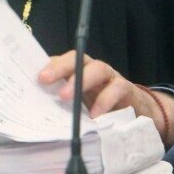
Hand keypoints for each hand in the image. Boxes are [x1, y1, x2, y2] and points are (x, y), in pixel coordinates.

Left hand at [38, 51, 173, 146]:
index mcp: (78, 72)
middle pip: (77, 58)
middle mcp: (93, 70)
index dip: (49, 65)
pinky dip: (105, 100)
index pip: (62, 61)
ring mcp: (110, 78)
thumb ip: (61, 106)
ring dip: (82, 80)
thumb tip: (36, 114)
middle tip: (45, 80)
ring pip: (98, 69)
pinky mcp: (127, 89)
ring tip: (66, 97)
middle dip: (60, 67)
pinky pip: (117, 89)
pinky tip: (95, 115)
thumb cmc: (100, 109)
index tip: (36, 77)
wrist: (137, 114)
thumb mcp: (78, 107)